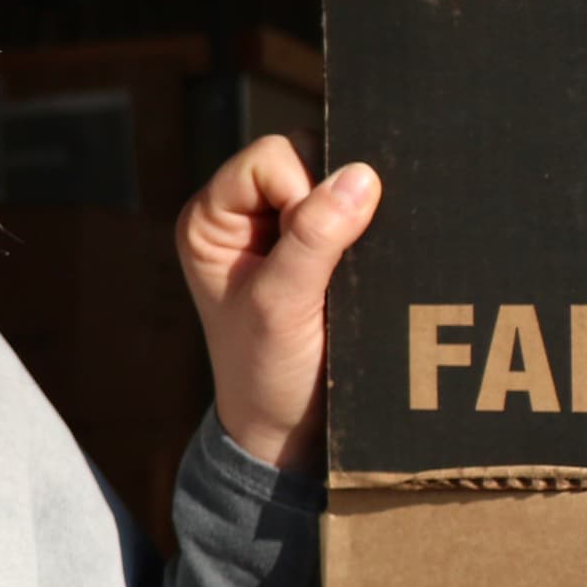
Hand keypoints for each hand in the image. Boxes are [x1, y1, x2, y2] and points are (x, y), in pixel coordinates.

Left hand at [177, 136, 380, 473]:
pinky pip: (356, 209)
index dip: (304, 187)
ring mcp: (283, 228)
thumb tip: (360, 176)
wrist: (289, 429)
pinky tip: (375, 259)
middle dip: (333, 194)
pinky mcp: (322, 246)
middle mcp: (242, 214)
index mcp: (211, 219)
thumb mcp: (281, 307)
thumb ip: (313, 240)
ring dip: (358, 211)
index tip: (318, 245)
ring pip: (335, 179)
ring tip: (357, 263)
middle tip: (344, 254)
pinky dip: (372, 227)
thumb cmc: (267, 373)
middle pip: (305, 156)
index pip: (269, 157)